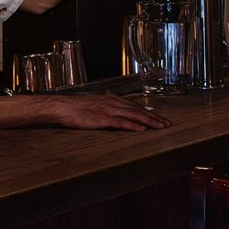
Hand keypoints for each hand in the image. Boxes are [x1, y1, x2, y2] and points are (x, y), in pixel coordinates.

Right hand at [28, 93, 171, 130]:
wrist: (62, 107)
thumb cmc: (75, 108)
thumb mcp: (94, 106)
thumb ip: (107, 109)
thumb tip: (117, 116)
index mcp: (111, 99)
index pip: (135, 106)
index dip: (149, 113)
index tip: (159, 118)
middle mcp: (113, 102)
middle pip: (138, 110)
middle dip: (154, 117)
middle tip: (167, 124)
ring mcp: (109, 110)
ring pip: (134, 115)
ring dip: (149, 121)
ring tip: (160, 127)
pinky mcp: (103, 118)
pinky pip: (122, 122)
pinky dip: (134, 125)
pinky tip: (142, 130)